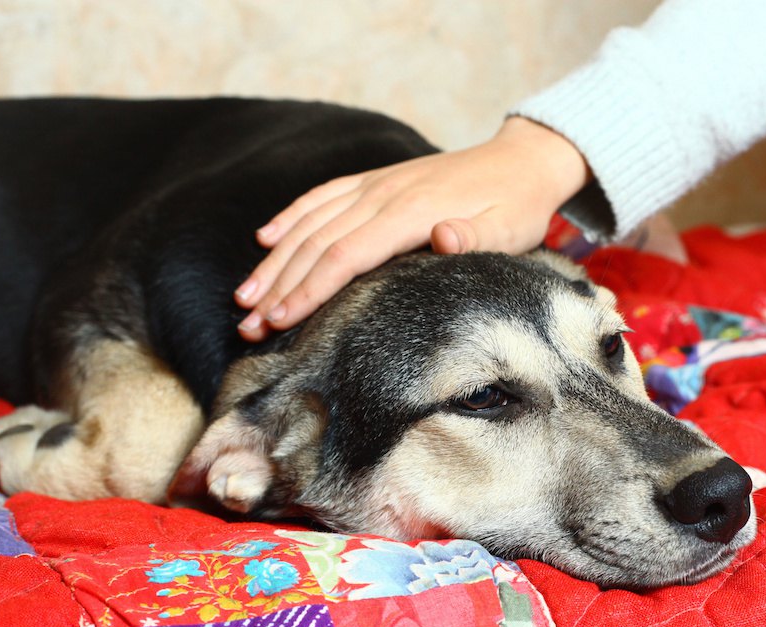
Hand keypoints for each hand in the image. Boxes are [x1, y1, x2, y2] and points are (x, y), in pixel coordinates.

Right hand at [235, 116, 589, 340]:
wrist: (520, 161)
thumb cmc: (516, 205)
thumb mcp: (510, 229)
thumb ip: (475, 237)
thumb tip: (442, 237)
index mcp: (412, 212)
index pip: (347, 255)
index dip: (309, 289)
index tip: (279, 320)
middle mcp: (383, 194)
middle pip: (317, 243)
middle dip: (279, 286)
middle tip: (247, 326)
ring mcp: (375, 184)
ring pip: (311, 223)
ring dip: (275, 261)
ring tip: (244, 297)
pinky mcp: (375, 181)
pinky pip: (321, 197)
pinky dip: (290, 217)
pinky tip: (265, 237)